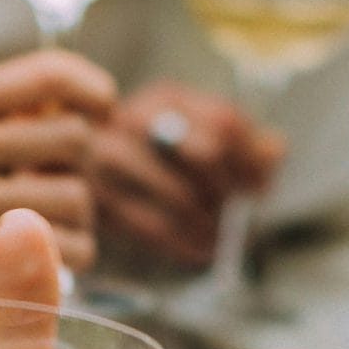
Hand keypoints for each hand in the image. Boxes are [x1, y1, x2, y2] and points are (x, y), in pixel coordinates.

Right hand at [0, 52, 115, 348]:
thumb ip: (11, 122)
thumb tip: (93, 108)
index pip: (47, 73)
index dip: (92, 90)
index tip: (105, 113)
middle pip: (75, 137)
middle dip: (78, 173)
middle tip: (54, 201)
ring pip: (76, 198)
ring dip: (78, 226)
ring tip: (46, 241)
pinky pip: (63, 250)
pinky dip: (67, 264)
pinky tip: (42, 270)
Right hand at [92, 80, 282, 272]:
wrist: (73, 171)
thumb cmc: (147, 157)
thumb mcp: (190, 134)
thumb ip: (239, 139)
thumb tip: (276, 151)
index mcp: (165, 98)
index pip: (226, 122)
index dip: (253, 160)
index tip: (262, 187)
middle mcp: (134, 120)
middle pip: (208, 154)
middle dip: (232, 190)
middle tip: (238, 212)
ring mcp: (110, 160)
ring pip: (183, 197)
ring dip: (212, 225)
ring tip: (220, 235)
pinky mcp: (100, 202)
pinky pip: (157, 229)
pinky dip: (188, 245)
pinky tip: (201, 249)